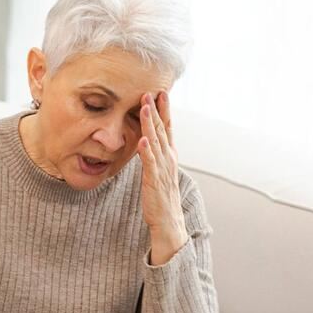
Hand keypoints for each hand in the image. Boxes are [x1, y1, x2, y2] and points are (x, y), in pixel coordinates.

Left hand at [137, 91, 187, 264]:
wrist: (168, 221)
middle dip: (157, 110)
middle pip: (163, 129)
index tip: (161, 93)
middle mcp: (168, 159)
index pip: (168, 128)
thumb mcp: (158, 171)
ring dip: (151, 123)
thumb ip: (154, 156)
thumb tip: (147, 141)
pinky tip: (143, 139)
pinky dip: (147, 150)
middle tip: (152, 91)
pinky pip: (150, 162)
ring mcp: (162, 168)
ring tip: (146, 107)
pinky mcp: (154, 180)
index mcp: (169, 155)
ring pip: (156, 141)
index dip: (164, 110)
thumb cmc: (161, 197)